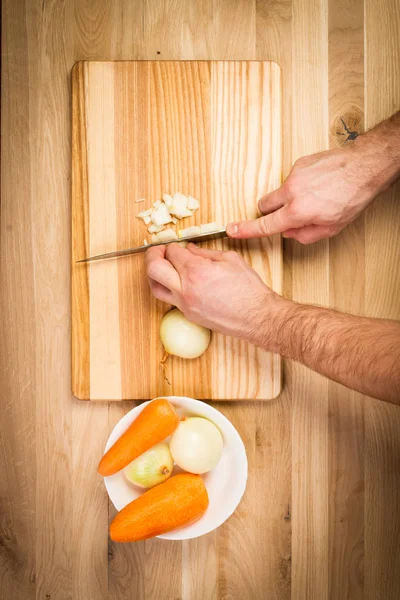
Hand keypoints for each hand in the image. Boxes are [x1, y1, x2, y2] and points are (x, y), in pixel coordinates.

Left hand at [146, 243, 280, 340]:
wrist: (256, 317)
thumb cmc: (248, 289)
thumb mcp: (230, 259)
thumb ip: (205, 253)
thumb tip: (189, 249)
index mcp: (196, 271)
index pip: (172, 252)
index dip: (173, 245)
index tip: (178, 245)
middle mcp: (186, 289)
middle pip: (153, 268)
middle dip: (153, 255)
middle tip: (160, 251)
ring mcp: (185, 304)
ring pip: (155, 288)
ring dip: (154, 274)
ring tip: (162, 266)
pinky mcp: (188, 315)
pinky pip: (169, 299)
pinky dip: (168, 287)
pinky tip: (176, 281)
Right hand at [226, 146, 378, 243]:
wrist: (364, 166)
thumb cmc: (352, 197)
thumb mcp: (332, 228)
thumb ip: (305, 235)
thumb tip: (289, 233)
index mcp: (298, 212)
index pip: (265, 224)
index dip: (246, 230)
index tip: (231, 230)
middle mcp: (292, 192)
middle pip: (264, 205)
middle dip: (271, 212)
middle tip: (288, 215)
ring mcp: (294, 175)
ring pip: (279, 192)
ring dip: (289, 198)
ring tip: (313, 197)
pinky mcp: (299, 163)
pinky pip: (292, 179)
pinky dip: (301, 185)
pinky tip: (319, 185)